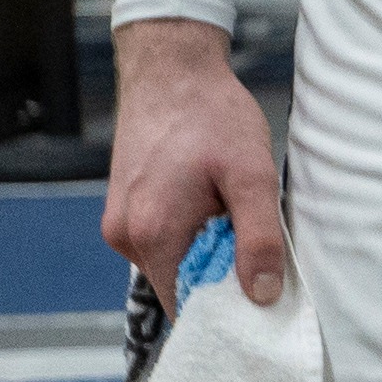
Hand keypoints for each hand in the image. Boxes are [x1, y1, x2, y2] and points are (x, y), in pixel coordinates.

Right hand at [102, 16, 288, 303]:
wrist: (171, 71)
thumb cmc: (213, 115)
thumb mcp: (252, 175)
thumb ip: (258, 238)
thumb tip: (262, 296)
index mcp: (152, 234)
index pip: (188, 305)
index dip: (226, 310)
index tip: (261, 304)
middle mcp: (125, 237)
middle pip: (180, 285)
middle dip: (221, 278)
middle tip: (258, 251)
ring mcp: (119, 224)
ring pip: (173, 262)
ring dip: (207, 252)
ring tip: (234, 216)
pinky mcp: (124, 209)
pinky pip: (163, 240)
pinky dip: (192, 234)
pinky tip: (214, 206)